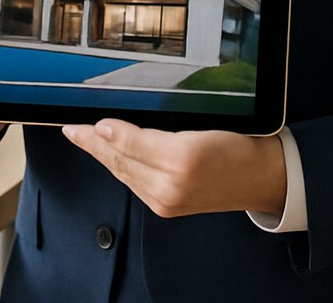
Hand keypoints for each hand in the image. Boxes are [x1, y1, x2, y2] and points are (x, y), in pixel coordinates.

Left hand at [62, 119, 286, 217]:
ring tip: (83, 139)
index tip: (82, 124)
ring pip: (123, 172)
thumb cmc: (237, 148)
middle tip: (72, 130)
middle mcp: (169, 185)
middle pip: (119, 160)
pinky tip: (109, 156)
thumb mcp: (198, 130)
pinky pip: (134, 184)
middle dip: (93, 144)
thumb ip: (148, 134)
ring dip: (101, 156)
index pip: (127, 143)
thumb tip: (110, 128)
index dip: (103, 132)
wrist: (260, 177)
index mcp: (179, 159)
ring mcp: (167, 199)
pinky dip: (118, 168)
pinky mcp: (167, 207)